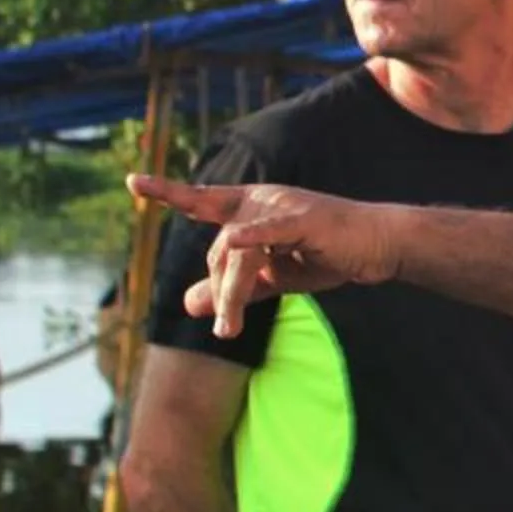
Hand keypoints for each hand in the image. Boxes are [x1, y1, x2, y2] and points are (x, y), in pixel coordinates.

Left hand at [129, 175, 400, 336]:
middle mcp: (260, 199)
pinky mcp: (304, 220)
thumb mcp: (273, 278)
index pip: (202, 201)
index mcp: (251, 207)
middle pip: (218, 248)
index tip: (132, 182)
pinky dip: (251, 237)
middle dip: (218, 291)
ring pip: (237, 253)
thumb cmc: (330, 254)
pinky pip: (268, 231)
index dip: (168, 191)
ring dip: (230, 293)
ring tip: (230, 329)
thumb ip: (232, 289)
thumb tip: (188, 305)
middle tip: (226, 329)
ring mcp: (281, 207)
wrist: (380, 247)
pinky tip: (236, 241)